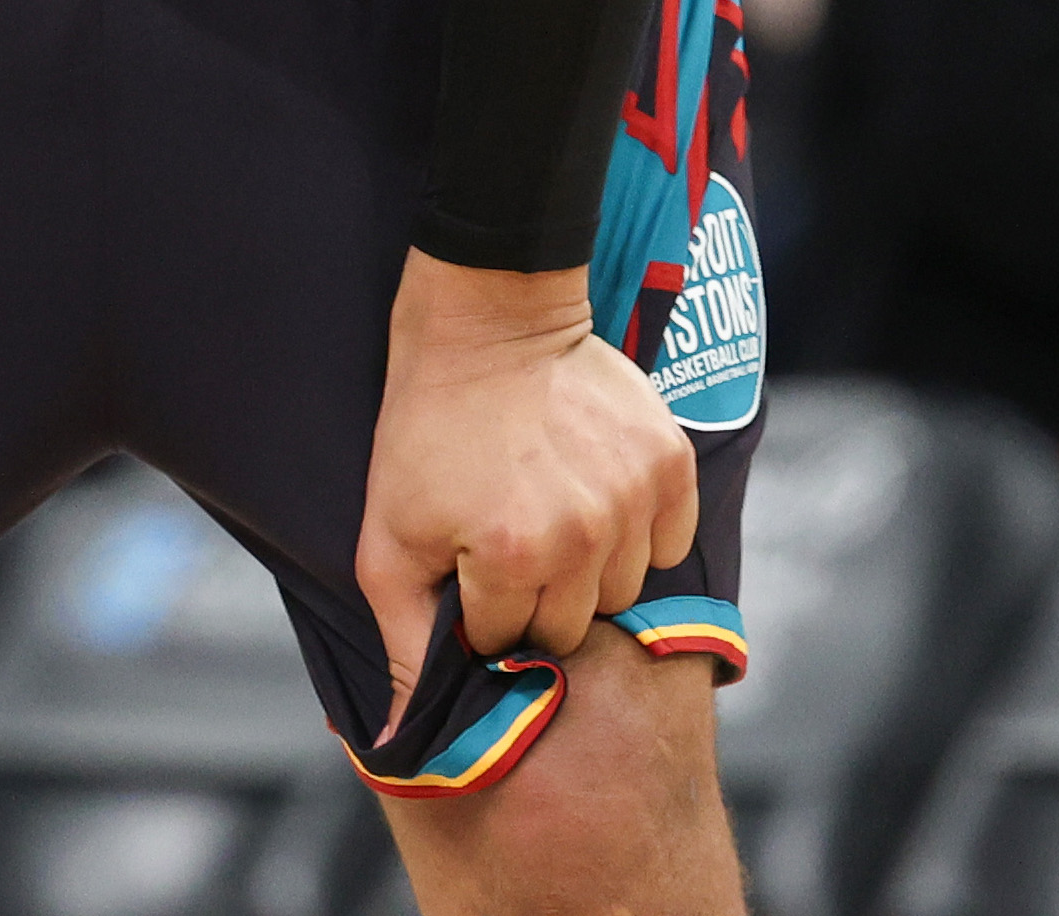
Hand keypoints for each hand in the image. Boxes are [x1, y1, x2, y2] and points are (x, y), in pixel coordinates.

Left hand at [354, 253, 696, 726]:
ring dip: (585, 568)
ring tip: (549, 508)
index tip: (466, 560)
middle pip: (568, 626)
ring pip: (620, 591)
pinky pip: (667, 543)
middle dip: (533, 598)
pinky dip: (635, 533)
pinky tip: (594, 493)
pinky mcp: (670, 462)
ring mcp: (634, 497)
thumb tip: (402, 741)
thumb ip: (400, 643)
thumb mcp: (387, 537)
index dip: (479, 608)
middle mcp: (583, 536)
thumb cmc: (425, 428)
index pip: (506, 642)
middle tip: (507, 537)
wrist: (489, 317)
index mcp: (510, 558)